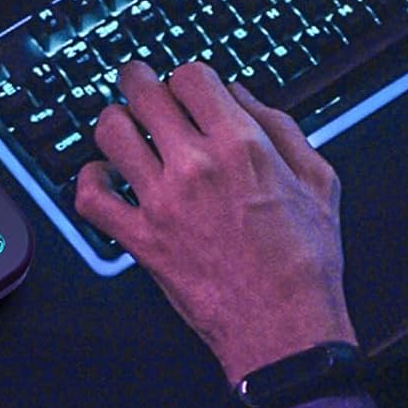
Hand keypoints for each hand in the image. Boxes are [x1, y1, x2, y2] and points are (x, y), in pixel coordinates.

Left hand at [75, 59, 356, 383]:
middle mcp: (195, 166)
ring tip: (124, 126)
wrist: (285, 330)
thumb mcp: (317, 180)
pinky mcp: (141, 240)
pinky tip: (106, 176)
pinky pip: (91, 197)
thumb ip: (280, 127)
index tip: (188, 86)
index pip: (190, 76)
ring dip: (115, 122)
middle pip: (144, 93)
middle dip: (140, 80)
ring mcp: (162, 202)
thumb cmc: (305, 263)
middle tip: (140, 81)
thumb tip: (241, 94)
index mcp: (241, 145)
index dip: (188, 76)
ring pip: (111, 132)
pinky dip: (90, 180)